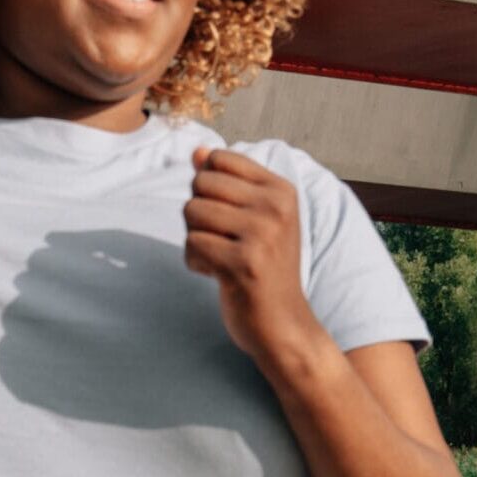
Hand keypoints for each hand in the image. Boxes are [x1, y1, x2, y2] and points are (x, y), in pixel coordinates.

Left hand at [183, 145, 320, 365]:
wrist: (284, 325)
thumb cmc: (264, 270)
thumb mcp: (256, 219)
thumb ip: (227, 183)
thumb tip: (197, 152)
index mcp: (281, 190)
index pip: (218, 159)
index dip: (208, 187)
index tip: (228, 216)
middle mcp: (275, 207)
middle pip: (201, 184)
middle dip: (199, 214)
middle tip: (222, 241)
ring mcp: (262, 235)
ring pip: (192, 212)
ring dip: (196, 239)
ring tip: (221, 258)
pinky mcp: (244, 263)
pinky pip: (192, 245)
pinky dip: (196, 263)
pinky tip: (218, 275)